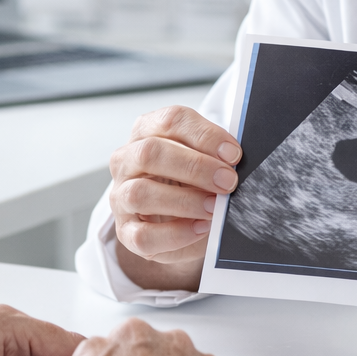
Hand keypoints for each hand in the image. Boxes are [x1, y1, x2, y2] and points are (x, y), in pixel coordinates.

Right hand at [108, 106, 240, 289]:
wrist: (179, 223)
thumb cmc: (192, 182)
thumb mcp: (203, 160)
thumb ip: (215, 155)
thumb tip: (235, 160)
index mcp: (146, 131)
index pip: (170, 120)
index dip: (204, 135)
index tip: (233, 153)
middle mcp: (127, 160)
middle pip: (150, 152)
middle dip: (195, 167)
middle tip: (228, 181)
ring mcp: (121, 196)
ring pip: (140, 193)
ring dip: (184, 201)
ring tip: (214, 208)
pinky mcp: (125, 232)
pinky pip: (143, 235)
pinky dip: (176, 234)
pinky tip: (199, 228)